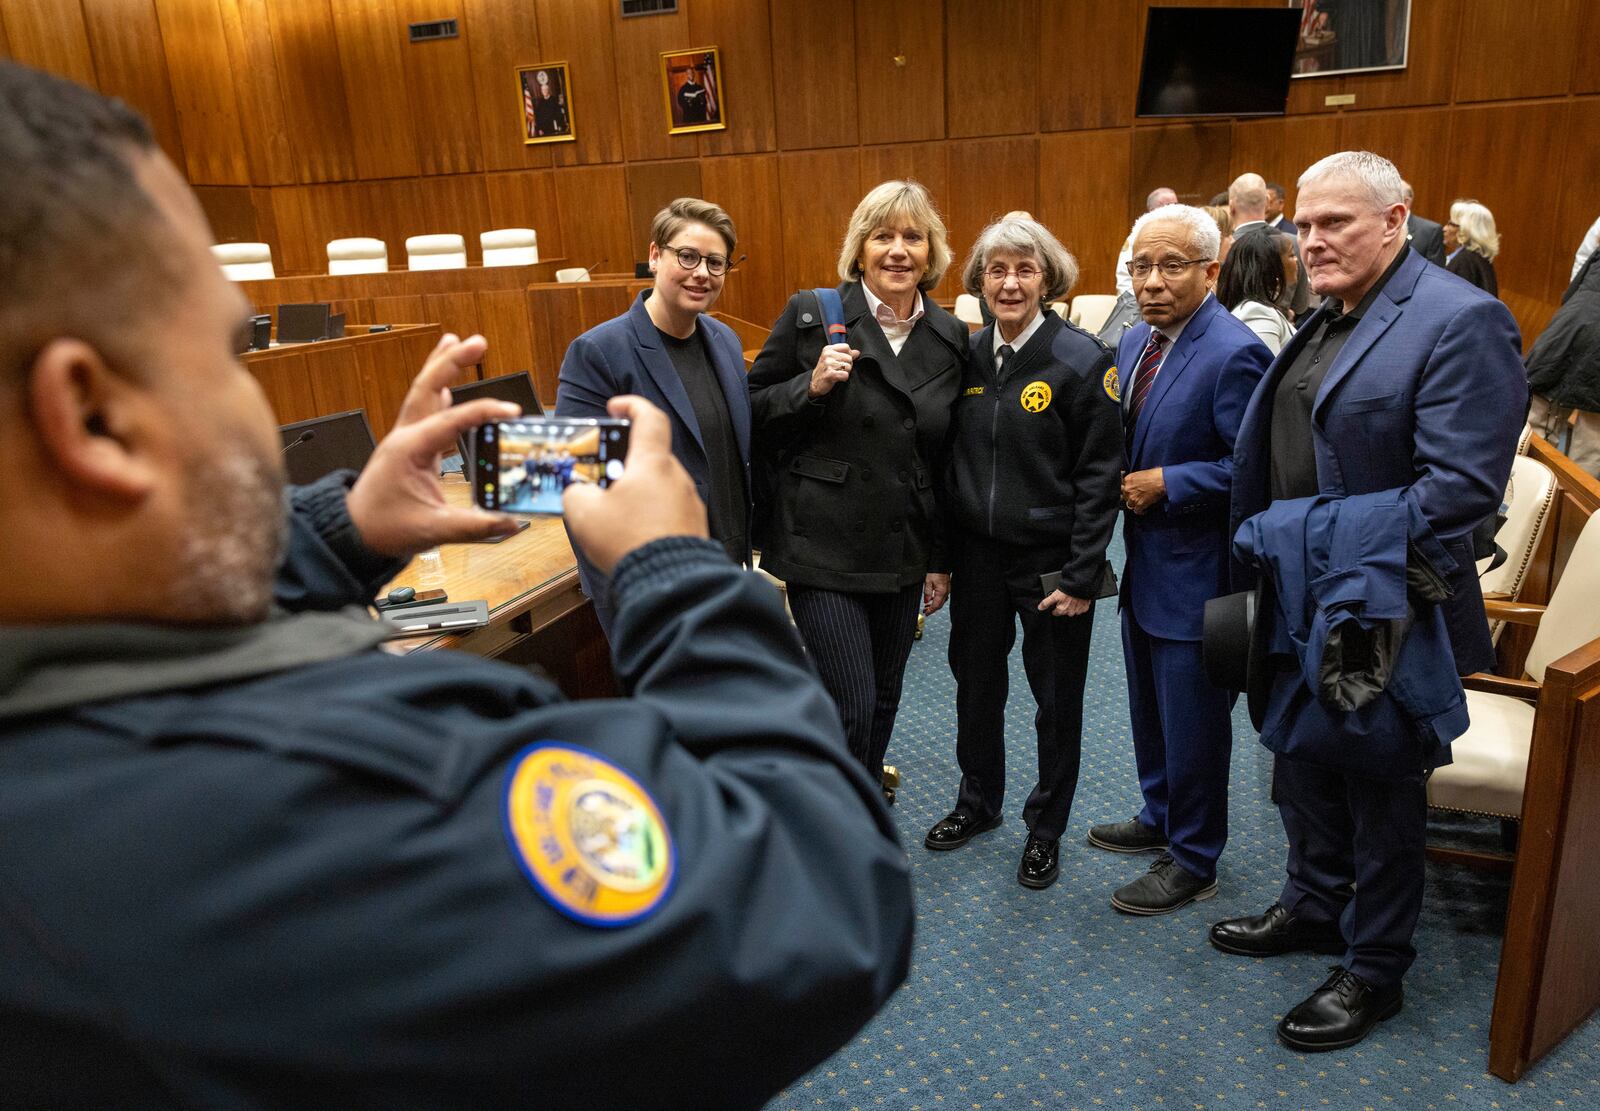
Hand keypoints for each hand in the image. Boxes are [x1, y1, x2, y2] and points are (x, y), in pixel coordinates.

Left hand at [346, 333, 522, 557]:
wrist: (353, 532)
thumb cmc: (383, 528)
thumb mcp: (431, 530)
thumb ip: (474, 527)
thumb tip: (510, 523)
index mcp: (410, 449)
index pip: (452, 421)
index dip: (483, 412)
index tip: (511, 411)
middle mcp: (405, 436)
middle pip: (429, 387)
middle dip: (452, 362)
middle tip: (477, 342)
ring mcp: (405, 438)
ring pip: (423, 392)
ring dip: (440, 366)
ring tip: (457, 342)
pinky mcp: (409, 446)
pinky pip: (425, 409)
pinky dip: (438, 390)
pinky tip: (448, 384)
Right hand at [564, 395, 708, 574]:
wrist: (669, 584)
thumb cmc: (631, 542)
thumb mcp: (584, 512)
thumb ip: (576, 492)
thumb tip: (579, 492)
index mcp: (653, 463)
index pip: (649, 417)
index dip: (631, 405)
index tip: (616, 407)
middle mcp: (677, 477)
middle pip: (650, 457)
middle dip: (625, 464)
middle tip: (603, 477)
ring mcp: (689, 502)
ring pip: (659, 486)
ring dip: (637, 493)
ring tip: (614, 513)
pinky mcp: (694, 526)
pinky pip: (669, 511)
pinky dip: (651, 515)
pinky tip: (633, 534)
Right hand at [807, 341, 858, 398]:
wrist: (814, 383)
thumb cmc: (825, 370)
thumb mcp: (832, 359)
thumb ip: (845, 354)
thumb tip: (857, 352)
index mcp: (828, 349)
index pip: (846, 347)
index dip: (848, 354)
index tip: (843, 360)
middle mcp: (827, 355)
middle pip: (849, 358)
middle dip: (847, 365)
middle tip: (838, 369)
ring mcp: (828, 364)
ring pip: (848, 367)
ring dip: (845, 372)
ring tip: (837, 373)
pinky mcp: (830, 374)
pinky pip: (845, 375)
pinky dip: (843, 378)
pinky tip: (837, 378)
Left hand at [923, 572, 950, 614]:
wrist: (941, 565)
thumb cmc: (935, 572)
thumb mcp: (928, 582)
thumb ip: (927, 593)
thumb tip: (926, 601)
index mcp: (941, 592)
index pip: (936, 605)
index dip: (931, 610)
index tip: (926, 613)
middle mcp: (946, 592)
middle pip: (939, 605)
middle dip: (932, 609)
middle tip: (925, 610)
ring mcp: (947, 590)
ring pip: (941, 601)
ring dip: (934, 604)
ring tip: (927, 605)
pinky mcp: (947, 588)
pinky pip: (943, 597)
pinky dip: (937, 600)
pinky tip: (933, 598)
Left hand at [1038, 589, 1089, 617]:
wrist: (1080, 586)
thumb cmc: (1067, 590)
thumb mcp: (1054, 596)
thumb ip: (1046, 603)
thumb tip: (1040, 608)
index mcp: (1062, 610)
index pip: (1056, 613)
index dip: (1055, 608)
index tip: (1056, 604)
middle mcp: (1070, 612)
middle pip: (1064, 612)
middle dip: (1064, 607)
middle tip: (1064, 599)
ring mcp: (1077, 610)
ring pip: (1073, 611)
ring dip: (1072, 606)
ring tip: (1071, 599)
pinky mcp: (1084, 607)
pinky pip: (1081, 609)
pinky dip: (1079, 605)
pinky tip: (1077, 600)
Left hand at [1121, 467, 1165, 514]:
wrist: (1163, 480)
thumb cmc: (1155, 475)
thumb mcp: (1140, 473)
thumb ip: (1134, 480)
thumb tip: (1134, 484)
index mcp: (1127, 479)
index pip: (1121, 487)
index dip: (1127, 490)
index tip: (1130, 492)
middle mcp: (1127, 488)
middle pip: (1124, 496)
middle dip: (1130, 498)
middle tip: (1137, 498)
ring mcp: (1132, 497)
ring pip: (1130, 504)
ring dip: (1135, 505)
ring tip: (1141, 504)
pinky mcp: (1139, 504)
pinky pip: (1137, 511)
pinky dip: (1141, 511)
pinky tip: (1145, 510)